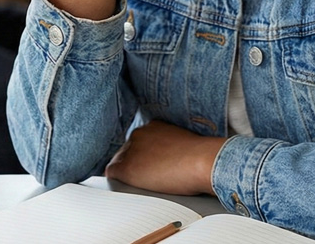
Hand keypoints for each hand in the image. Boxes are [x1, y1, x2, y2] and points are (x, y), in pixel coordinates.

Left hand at [105, 120, 225, 195]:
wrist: (203, 161)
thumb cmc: (202, 157)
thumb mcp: (185, 144)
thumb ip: (173, 147)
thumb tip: (173, 160)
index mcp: (154, 126)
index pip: (140, 142)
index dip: (144, 156)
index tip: (152, 166)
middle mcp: (140, 133)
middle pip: (127, 151)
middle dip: (135, 163)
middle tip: (148, 177)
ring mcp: (132, 149)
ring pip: (119, 162)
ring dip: (128, 172)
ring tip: (141, 184)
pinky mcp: (127, 167)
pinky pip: (111, 173)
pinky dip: (116, 181)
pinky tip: (125, 187)